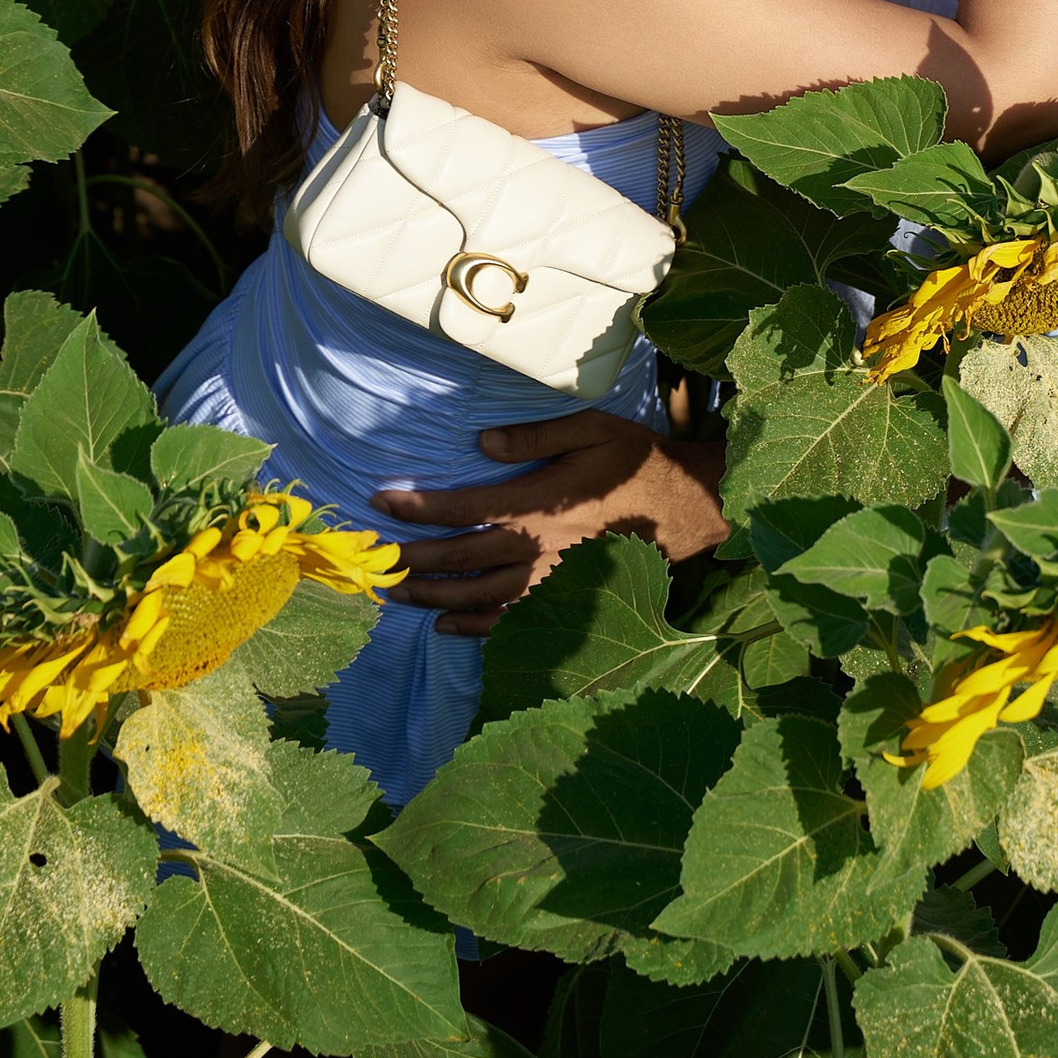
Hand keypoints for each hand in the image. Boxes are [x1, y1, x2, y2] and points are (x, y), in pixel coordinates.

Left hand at [370, 413, 729, 636]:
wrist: (685, 510)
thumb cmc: (636, 463)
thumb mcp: (592, 430)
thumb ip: (535, 435)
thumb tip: (480, 441)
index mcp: (538, 503)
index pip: (462, 507)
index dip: (418, 507)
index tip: (380, 501)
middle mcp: (537, 547)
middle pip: (459, 558)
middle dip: (411, 556)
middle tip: (373, 556)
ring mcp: (549, 581)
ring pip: (476, 595)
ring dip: (431, 594)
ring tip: (395, 591)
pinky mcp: (562, 599)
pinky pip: (508, 620)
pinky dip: (472, 626)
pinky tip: (444, 625)